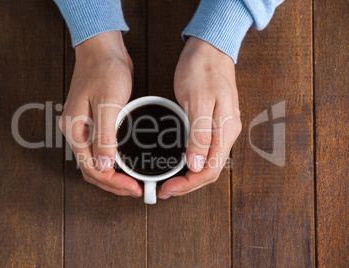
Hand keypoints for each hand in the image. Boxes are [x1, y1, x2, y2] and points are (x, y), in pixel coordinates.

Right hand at [60, 31, 142, 197]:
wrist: (103, 49)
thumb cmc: (104, 70)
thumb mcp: (107, 103)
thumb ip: (104, 136)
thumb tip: (103, 166)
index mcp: (75, 129)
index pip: (90, 168)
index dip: (112, 182)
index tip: (132, 187)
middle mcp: (77, 132)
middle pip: (91, 169)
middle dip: (112, 183)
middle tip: (135, 189)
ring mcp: (85, 128)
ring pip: (95, 162)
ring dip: (112, 175)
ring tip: (132, 182)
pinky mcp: (95, 123)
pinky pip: (101, 149)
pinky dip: (112, 161)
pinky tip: (127, 162)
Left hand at [158, 37, 241, 198]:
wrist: (210, 48)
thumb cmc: (203, 69)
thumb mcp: (199, 101)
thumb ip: (200, 134)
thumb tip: (197, 164)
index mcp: (226, 130)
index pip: (211, 170)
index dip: (189, 185)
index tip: (168, 189)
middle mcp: (226, 133)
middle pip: (210, 170)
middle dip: (187, 185)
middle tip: (164, 189)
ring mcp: (221, 128)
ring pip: (207, 162)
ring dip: (189, 176)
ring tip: (169, 181)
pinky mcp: (213, 122)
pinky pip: (204, 150)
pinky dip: (190, 161)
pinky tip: (178, 162)